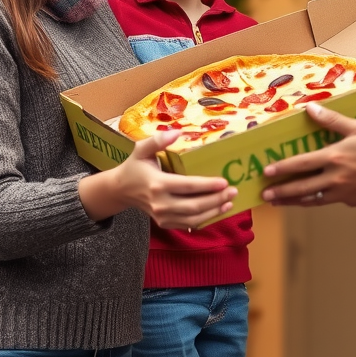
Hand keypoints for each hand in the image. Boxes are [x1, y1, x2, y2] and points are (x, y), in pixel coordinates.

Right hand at [79, 130, 237, 228]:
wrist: (121, 190)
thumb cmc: (134, 167)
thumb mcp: (141, 149)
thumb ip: (158, 140)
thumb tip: (177, 132)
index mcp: (157, 184)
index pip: (187, 186)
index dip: (207, 185)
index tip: (225, 182)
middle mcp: (161, 203)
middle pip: (194, 206)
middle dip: (216, 200)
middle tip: (234, 191)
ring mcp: (163, 216)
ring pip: (193, 218)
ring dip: (214, 212)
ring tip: (229, 202)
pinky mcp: (165, 223)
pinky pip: (188, 224)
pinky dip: (205, 219)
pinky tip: (217, 211)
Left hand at [261, 104, 355, 206]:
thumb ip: (332, 120)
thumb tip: (310, 108)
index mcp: (334, 158)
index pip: (301, 164)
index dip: (282, 168)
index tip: (266, 172)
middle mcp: (334, 178)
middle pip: (301, 188)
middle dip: (281, 192)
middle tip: (264, 194)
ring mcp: (342, 193)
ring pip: (312, 199)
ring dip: (294, 201)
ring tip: (280, 202)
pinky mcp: (352, 202)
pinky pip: (330, 201)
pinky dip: (316, 201)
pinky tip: (311, 199)